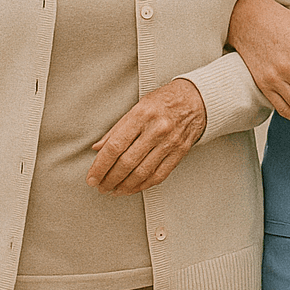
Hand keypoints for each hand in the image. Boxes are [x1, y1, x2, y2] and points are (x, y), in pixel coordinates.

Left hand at [88, 79, 206, 194]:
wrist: (196, 99)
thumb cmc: (165, 101)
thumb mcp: (137, 107)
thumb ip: (117, 129)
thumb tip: (98, 148)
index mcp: (142, 115)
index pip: (115, 146)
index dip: (100, 166)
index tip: (92, 177)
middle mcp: (156, 129)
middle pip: (127, 163)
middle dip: (110, 179)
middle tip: (100, 186)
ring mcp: (170, 142)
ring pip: (142, 172)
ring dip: (124, 186)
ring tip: (114, 190)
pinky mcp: (180, 152)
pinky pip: (159, 175)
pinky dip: (143, 185)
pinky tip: (133, 188)